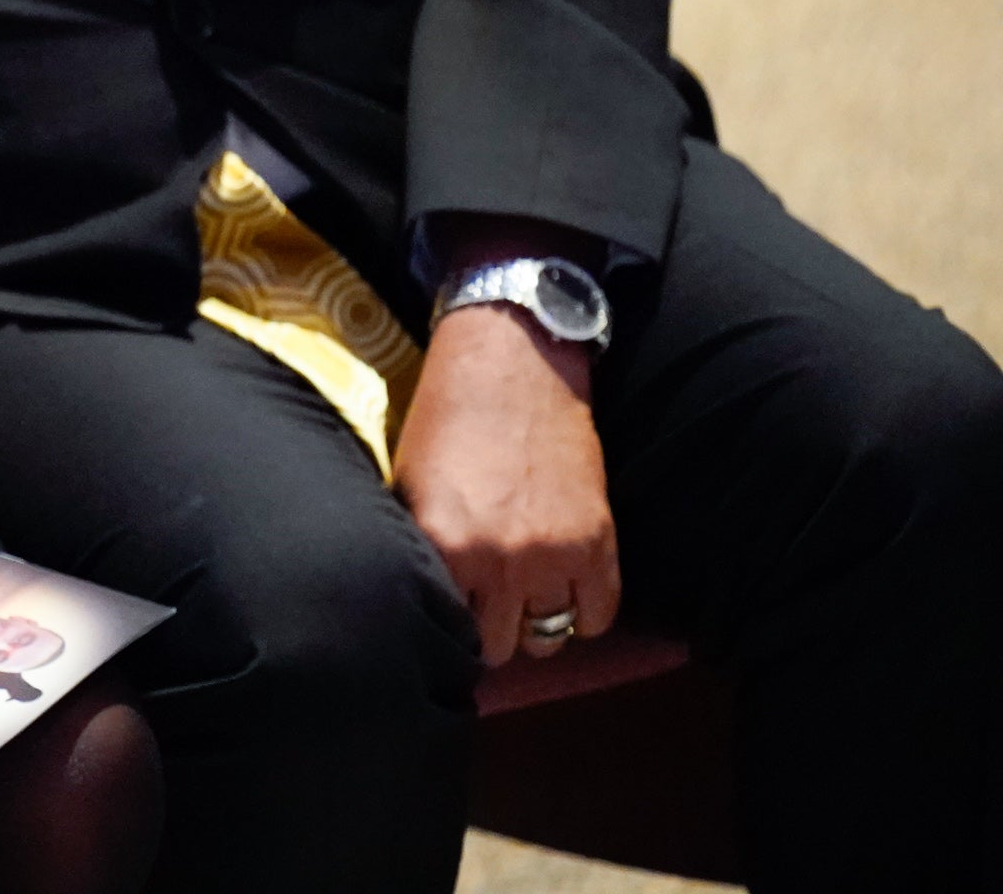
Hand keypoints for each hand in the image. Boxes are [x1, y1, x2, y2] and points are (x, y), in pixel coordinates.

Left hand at [393, 301, 619, 667]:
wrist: (511, 363)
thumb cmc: (446, 418)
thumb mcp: (409, 486)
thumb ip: (420, 550)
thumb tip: (420, 602)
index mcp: (443, 544)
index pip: (445, 628)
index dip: (445, 625)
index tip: (447, 619)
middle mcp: (499, 560)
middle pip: (497, 645)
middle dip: (489, 629)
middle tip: (486, 607)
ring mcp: (554, 554)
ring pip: (546, 638)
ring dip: (534, 623)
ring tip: (522, 597)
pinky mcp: (600, 541)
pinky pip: (598, 617)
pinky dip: (582, 613)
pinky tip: (563, 590)